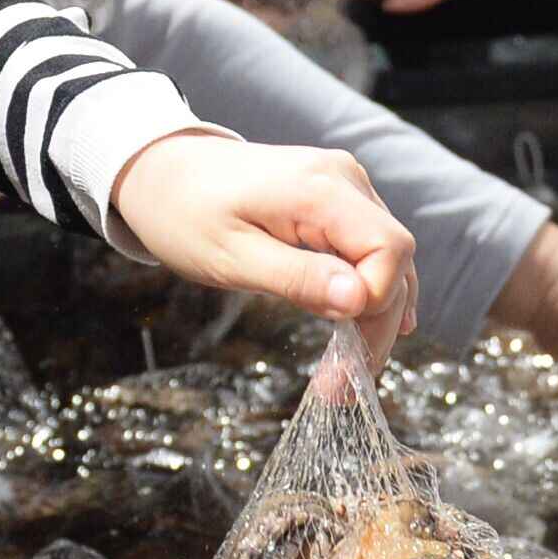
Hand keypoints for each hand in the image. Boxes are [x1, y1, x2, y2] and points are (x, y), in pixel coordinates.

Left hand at [106, 134, 415, 341]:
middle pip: (395, 259)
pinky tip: (363, 328)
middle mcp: (343, 179)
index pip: (388, 250)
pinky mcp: (337, 197)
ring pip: (389, 257)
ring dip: (375, 315)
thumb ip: (297, 277)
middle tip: (340, 388)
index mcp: (318, 189)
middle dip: (376, 326)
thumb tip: (360, 300)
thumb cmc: (184, 214)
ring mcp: (343, 185)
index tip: (342, 350)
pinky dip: (368, 289)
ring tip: (345, 371)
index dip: (377, 305)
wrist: (162, 171)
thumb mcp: (230, 258)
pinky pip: (370, 247)